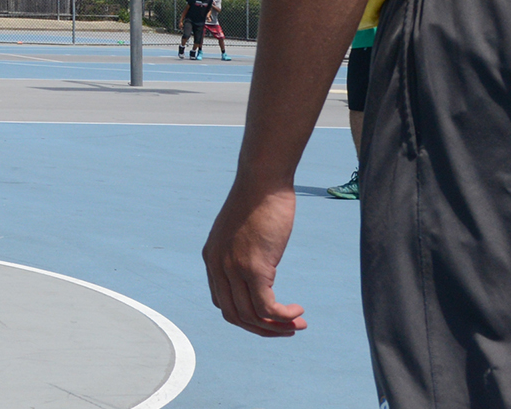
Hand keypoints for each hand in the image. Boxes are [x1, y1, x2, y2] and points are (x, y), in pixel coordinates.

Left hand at [203, 180, 308, 336]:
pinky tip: (298, 311)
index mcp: (212, 259)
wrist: (262, 181)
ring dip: (276, 327)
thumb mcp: (243, 232)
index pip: (222, 302)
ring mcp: (234, 268)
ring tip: (297, 324)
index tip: (268, 317)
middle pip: (234, 315)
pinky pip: (267, 307)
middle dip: (261, 328)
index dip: (246, 316)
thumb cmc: (259, 201)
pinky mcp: (254, 267)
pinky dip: (284, 316)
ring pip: (251, 316)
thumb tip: (260, 268)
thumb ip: (244, 252)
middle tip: (287, 330)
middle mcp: (218, 266)